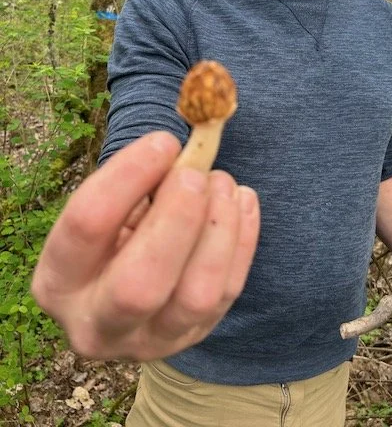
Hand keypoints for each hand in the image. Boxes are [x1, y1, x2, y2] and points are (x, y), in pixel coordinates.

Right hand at [31, 132, 259, 360]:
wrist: (133, 284)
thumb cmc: (116, 233)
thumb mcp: (110, 210)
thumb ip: (136, 182)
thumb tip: (178, 150)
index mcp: (58, 281)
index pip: (86, 226)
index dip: (127, 177)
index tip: (164, 141)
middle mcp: (96, 325)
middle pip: (139, 284)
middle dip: (176, 220)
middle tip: (195, 174)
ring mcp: (150, 341)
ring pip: (196, 296)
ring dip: (218, 229)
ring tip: (223, 182)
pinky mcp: (194, 336)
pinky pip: (228, 292)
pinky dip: (242, 240)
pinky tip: (242, 200)